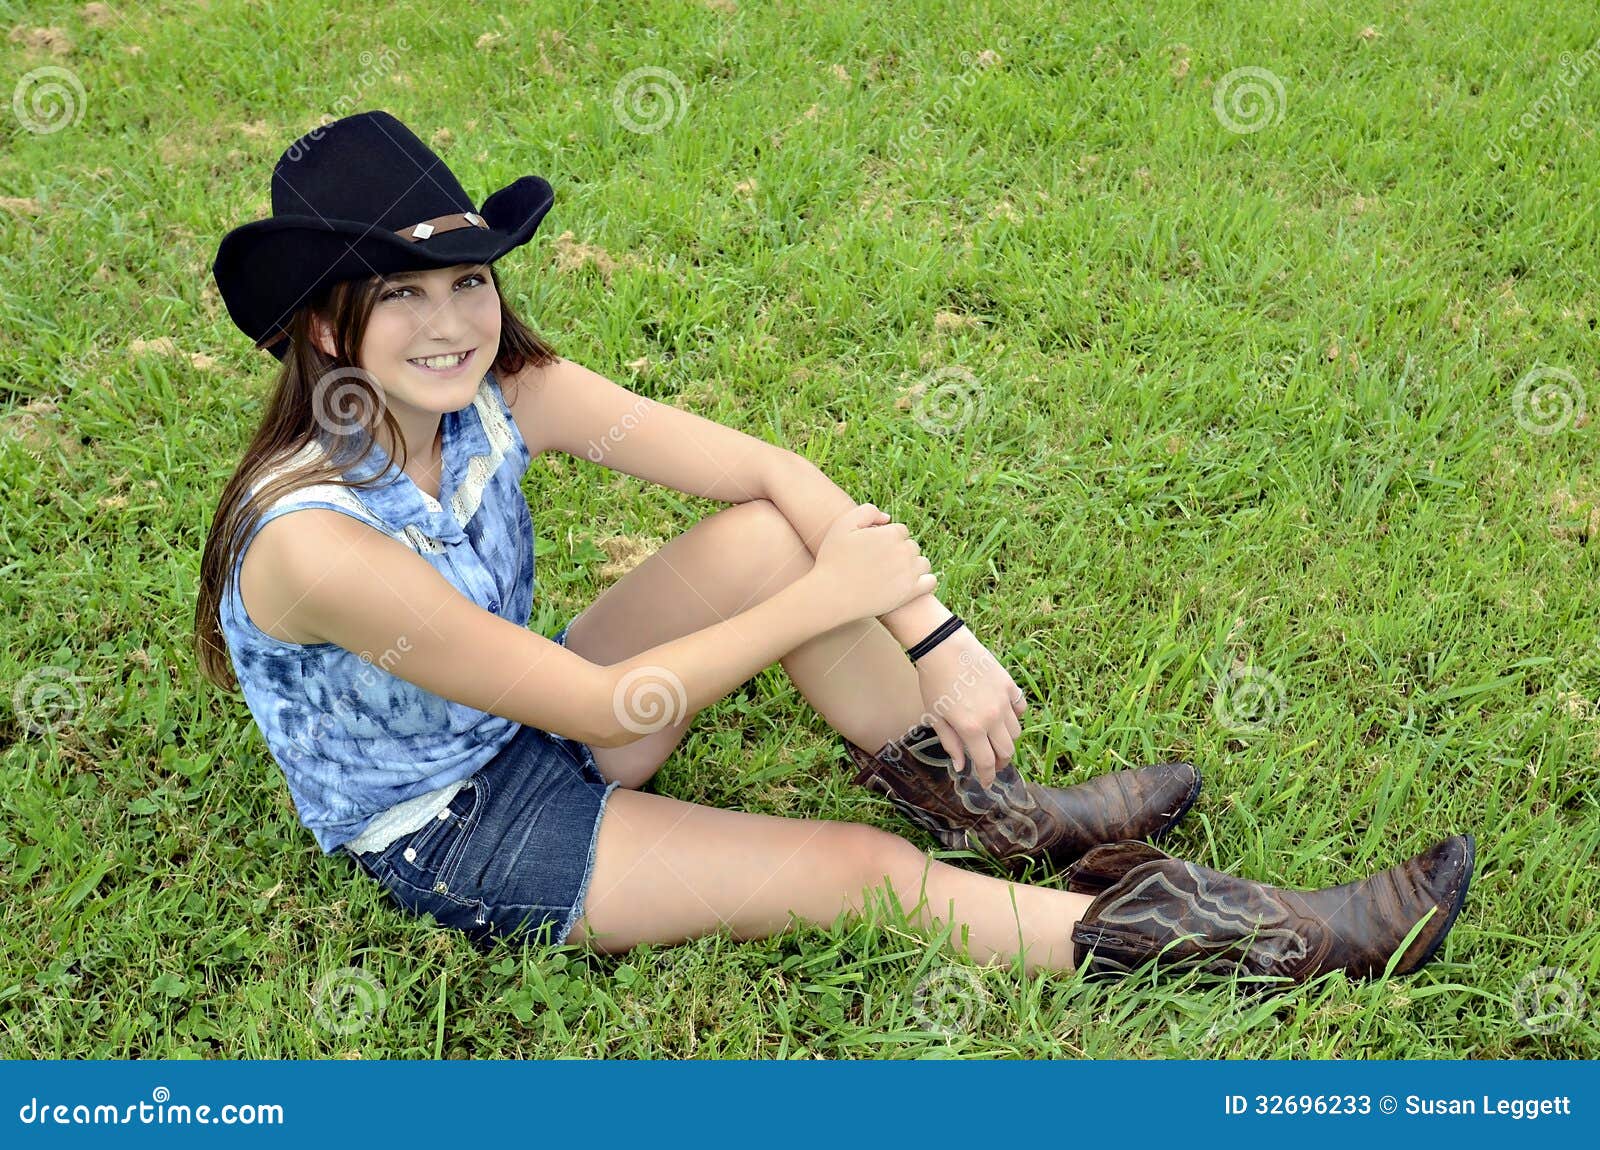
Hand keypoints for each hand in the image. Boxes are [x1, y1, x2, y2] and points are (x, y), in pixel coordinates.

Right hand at [809, 503, 936, 621]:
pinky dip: (924, 580)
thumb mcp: (842, 525)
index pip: (900, 531)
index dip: (886, 538)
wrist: (831, 595)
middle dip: (899, 551)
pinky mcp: (911, 593)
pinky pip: (930, 581)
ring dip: (912, 565)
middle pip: (911, 546)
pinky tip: (909, 583)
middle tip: (879, 563)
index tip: (873, 549)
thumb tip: (887, 518)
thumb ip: (867, 511)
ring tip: (893, 573)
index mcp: (890, 534)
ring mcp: (909, 573)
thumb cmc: (833, 559)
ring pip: (922, 562)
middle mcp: (904, 552)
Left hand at [914, 627, 1026, 788]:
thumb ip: (950, 743)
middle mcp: (992, 718)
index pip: (986, 762)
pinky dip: (1015, 716)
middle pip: (1006, 751)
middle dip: (1000, 762)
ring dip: (1006, 741)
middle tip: (991, 763)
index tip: (987, 783)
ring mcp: (1004, 701)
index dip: (988, 776)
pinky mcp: (1009, 686)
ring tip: (995, 740)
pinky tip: (1004, 716)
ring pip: (1016, 732)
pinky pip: (1020, 708)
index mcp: (971, 729)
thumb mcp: (935, 717)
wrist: (944, 647)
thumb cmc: (934, 682)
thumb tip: (960, 766)